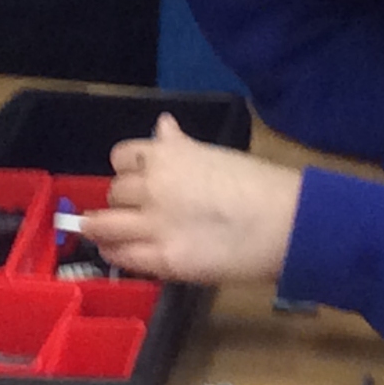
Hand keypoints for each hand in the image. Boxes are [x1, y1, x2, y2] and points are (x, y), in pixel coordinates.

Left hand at [81, 114, 303, 283]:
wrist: (283, 221)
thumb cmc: (258, 184)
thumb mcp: (214, 153)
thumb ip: (181, 145)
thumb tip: (163, 125)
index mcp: (166, 154)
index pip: (122, 157)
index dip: (126, 169)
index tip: (133, 177)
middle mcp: (152, 185)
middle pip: (114, 192)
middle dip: (121, 200)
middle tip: (132, 210)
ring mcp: (153, 224)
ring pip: (105, 225)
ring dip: (101, 228)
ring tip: (100, 233)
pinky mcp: (163, 259)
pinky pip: (123, 256)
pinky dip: (115, 254)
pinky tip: (116, 253)